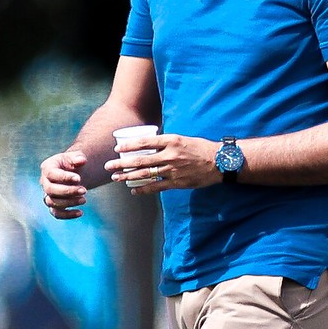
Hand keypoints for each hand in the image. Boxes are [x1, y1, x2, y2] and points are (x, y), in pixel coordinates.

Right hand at [40, 146, 89, 220]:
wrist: (73, 172)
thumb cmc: (73, 163)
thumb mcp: (76, 156)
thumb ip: (78, 157)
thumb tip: (82, 160)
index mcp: (47, 168)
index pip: (52, 174)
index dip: (64, 177)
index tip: (79, 178)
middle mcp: (44, 182)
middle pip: (50, 190)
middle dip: (67, 191)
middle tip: (84, 190)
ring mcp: (48, 195)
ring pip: (52, 202)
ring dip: (68, 202)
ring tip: (84, 200)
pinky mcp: (54, 205)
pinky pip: (56, 213)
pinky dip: (67, 215)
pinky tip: (80, 213)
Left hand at [105, 133, 220, 193]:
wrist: (219, 161)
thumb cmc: (200, 148)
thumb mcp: (182, 139)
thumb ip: (165, 143)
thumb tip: (148, 146)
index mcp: (171, 141)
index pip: (144, 142)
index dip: (129, 146)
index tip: (117, 148)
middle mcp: (170, 155)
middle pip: (140, 160)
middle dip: (122, 164)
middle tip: (108, 166)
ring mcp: (173, 170)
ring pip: (145, 174)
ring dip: (128, 177)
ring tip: (116, 178)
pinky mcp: (177, 182)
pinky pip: (156, 187)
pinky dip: (144, 189)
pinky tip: (134, 190)